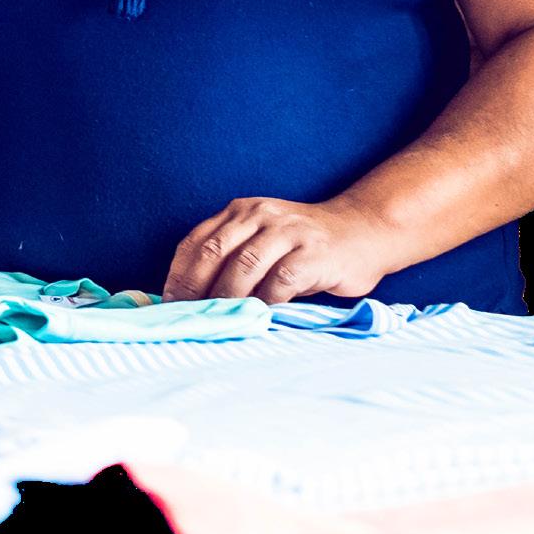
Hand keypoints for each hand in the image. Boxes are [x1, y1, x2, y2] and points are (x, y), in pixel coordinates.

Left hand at [161, 196, 398, 303]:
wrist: (364, 231)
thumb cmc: (305, 246)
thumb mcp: (263, 239)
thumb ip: (233, 257)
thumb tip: (191, 298)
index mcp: (240, 211)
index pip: (197, 242)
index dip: (179, 275)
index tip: (169, 303)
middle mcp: (260, 215)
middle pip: (214, 252)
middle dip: (196, 290)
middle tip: (190, 318)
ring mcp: (288, 232)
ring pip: (244, 267)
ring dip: (228, 299)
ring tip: (221, 321)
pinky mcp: (313, 253)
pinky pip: (280, 282)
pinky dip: (265, 303)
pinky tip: (260, 317)